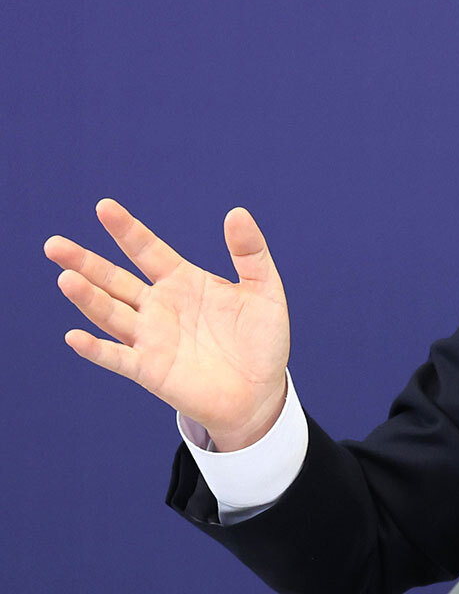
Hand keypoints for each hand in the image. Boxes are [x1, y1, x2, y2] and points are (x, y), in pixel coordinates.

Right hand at [45, 199, 289, 450]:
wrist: (261, 392)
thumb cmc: (261, 340)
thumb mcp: (264, 289)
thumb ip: (251, 252)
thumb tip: (236, 212)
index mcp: (183, 281)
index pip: (147, 249)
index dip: (127, 230)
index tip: (104, 207)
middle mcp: (159, 306)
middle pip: (114, 280)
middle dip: (85, 262)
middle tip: (54, 245)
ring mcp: (151, 338)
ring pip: (110, 313)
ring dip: (87, 298)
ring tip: (65, 277)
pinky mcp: (150, 370)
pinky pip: (118, 358)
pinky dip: (96, 349)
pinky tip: (75, 336)